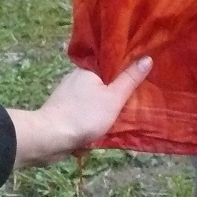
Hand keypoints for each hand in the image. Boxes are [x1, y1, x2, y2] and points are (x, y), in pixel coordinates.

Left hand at [7, 55, 151, 167]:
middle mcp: (78, 75)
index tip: (144, 69)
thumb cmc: (84, 115)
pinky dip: (95, 113)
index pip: (113, 59)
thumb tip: (147, 58)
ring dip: (106, 102)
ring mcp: (69, 92)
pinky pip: (86, 107)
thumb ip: (129, 79)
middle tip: (138, 93)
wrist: (49, 138)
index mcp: (89, 67)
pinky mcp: (64, 108)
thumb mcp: (113, 98)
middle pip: (105, 77)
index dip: (129, 64)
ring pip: (95, 94)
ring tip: (125, 110)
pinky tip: (104, 123)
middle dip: (118, 86)